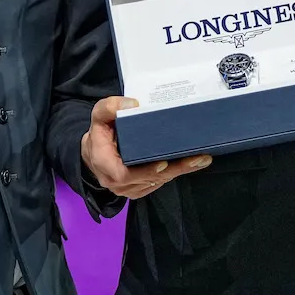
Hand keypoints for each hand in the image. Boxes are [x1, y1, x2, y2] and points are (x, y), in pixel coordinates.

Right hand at [81, 97, 210, 198]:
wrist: (94, 151)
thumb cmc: (100, 132)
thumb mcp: (99, 115)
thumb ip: (109, 107)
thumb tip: (133, 104)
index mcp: (104, 164)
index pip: (124, 174)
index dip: (145, 171)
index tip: (164, 163)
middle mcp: (116, 182)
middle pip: (148, 179)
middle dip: (174, 169)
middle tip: (197, 158)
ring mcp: (127, 188)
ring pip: (156, 182)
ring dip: (178, 172)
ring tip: (200, 159)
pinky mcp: (138, 189)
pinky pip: (157, 184)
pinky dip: (174, 174)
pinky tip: (190, 164)